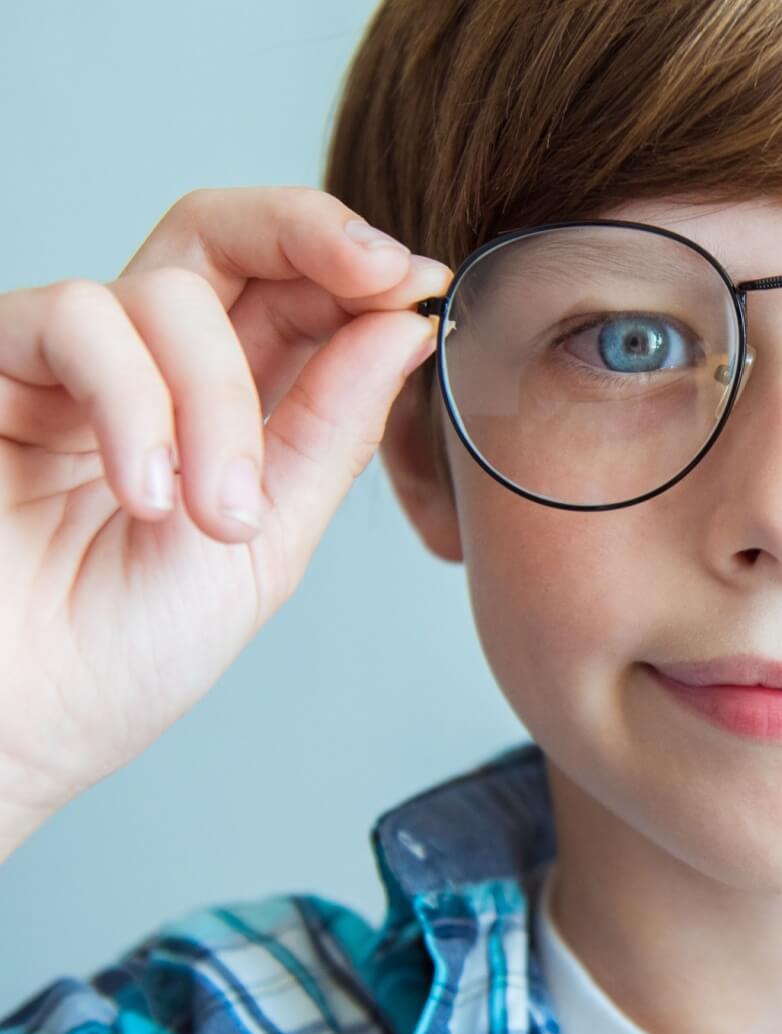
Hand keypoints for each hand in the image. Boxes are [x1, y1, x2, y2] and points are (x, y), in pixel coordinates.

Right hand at [0, 187, 449, 853]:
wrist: (16, 732)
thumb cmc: (123, 653)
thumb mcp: (267, 538)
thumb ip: (330, 428)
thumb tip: (402, 324)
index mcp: (220, 402)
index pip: (289, 290)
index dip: (358, 271)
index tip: (421, 286)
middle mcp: (142, 364)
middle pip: (223, 233)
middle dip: (313, 235)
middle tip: (382, 276)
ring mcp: (59, 363)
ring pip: (168, 291)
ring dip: (219, 399)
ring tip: (217, 514)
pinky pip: (76, 318)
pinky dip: (133, 399)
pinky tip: (146, 492)